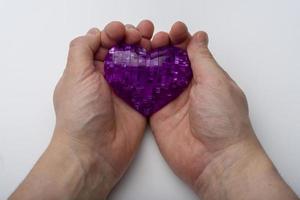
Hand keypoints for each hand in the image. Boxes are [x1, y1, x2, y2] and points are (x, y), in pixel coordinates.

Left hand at [10, 20, 153, 199]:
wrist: (95, 152)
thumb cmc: (81, 115)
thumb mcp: (75, 75)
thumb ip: (82, 49)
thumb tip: (95, 34)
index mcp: (90, 69)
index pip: (104, 42)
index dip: (113, 33)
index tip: (121, 32)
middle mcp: (108, 77)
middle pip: (124, 50)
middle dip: (133, 38)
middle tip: (141, 36)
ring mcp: (126, 89)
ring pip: (139, 62)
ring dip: (147, 49)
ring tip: (154, 42)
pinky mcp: (141, 101)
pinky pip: (152, 80)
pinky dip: (158, 68)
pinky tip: (163, 59)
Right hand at [150, 22, 297, 199]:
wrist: (215, 160)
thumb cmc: (223, 121)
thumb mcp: (215, 82)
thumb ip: (202, 59)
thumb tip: (198, 37)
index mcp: (205, 76)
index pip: (190, 51)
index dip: (181, 38)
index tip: (173, 31)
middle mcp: (188, 87)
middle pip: (170, 61)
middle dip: (162, 47)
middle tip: (154, 40)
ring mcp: (172, 101)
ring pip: (156, 76)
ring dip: (148, 62)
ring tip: (140, 50)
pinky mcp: (159, 115)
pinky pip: (145, 96)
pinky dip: (137, 85)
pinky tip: (130, 72)